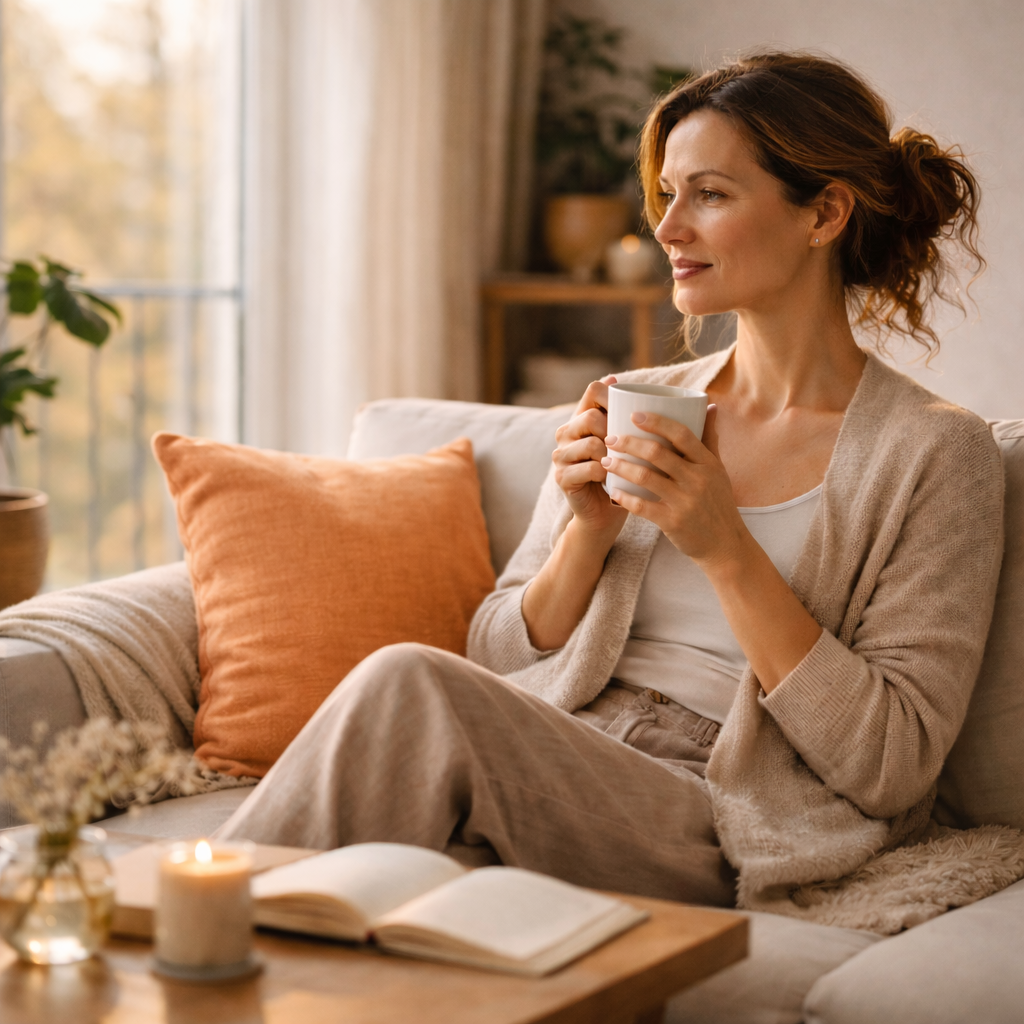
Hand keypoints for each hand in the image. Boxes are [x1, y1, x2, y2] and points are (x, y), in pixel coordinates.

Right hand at [552, 377, 627, 538]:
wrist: (605, 513)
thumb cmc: (622, 474)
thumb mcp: (627, 444)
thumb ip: (630, 419)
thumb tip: (653, 388)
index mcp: (581, 418)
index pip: (593, 390)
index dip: (613, 394)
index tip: (633, 411)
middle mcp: (566, 433)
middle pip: (592, 417)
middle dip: (614, 431)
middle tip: (629, 448)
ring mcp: (560, 455)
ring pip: (591, 444)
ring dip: (612, 456)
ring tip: (621, 466)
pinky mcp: (561, 477)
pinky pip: (590, 469)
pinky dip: (606, 475)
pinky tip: (612, 480)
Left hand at [600, 405, 745, 570]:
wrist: (725, 545)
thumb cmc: (718, 503)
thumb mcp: (719, 470)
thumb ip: (710, 439)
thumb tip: (709, 406)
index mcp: (708, 464)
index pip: (682, 434)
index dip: (657, 422)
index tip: (635, 414)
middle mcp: (698, 480)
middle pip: (658, 453)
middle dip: (629, 443)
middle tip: (610, 438)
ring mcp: (685, 502)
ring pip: (646, 477)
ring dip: (621, 467)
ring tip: (606, 461)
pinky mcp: (673, 522)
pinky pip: (642, 506)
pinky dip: (625, 497)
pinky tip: (612, 490)